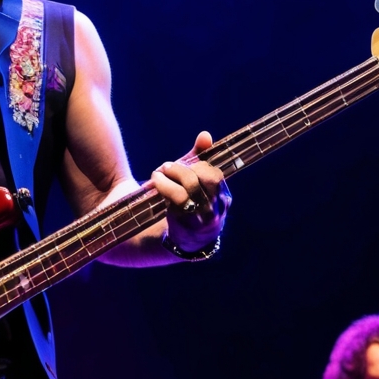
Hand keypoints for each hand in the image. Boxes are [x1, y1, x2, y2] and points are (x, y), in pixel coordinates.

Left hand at [152, 131, 230, 248]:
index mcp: (223, 196)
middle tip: (166, 167)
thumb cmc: (186, 206)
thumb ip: (198, 159)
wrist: (180, 243)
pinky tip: (156, 187)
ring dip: (171, 177)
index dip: (197, 163)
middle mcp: (217, 207)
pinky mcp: (186, 225)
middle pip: (206, 178)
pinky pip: (179, 201)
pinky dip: (166, 188)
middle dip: (184, 169)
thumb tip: (206, 135)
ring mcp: (203, 218)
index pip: (215, 173)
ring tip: (157, 175)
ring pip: (191, 188)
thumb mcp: (192, 182)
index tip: (180, 163)